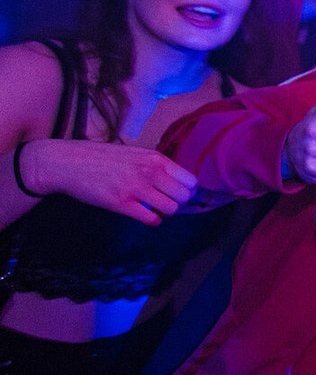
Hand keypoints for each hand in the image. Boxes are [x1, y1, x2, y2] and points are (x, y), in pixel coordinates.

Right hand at [22, 138, 196, 225]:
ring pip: (171, 209)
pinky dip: (152, 221)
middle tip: (166, 204)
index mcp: (154, 158)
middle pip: (184, 197)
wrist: (66, 162)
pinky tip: (145, 216)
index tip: (179, 195)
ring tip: (155, 209)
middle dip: (178, 204)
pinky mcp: (120, 203)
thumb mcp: (134, 154)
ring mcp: (135, 187)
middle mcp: (149, 171)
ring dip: (165, 213)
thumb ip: (155, 165)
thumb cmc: (100, 158)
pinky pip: (150, 218)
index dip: (188, 192)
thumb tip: (177, 182)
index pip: (190, 180)